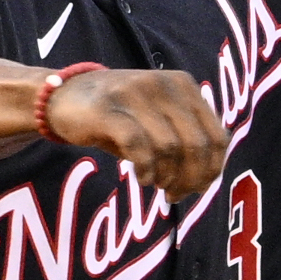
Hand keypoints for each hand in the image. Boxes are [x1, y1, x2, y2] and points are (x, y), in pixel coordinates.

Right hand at [45, 69, 228, 198]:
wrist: (63, 96)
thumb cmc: (118, 115)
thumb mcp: (158, 118)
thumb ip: (185, 136)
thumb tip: (207, 177)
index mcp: (184, 85)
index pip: (217, 135)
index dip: (212, 169)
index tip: (198, 188)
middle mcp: (164, 85)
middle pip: (196, 145)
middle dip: (190, 178)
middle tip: (175, 194)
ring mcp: (135, 94)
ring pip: (169, 148)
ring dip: (167, 176)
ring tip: (156, 184)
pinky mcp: (107, 109)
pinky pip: (138, 146)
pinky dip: (145, 168)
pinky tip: (142, 177)